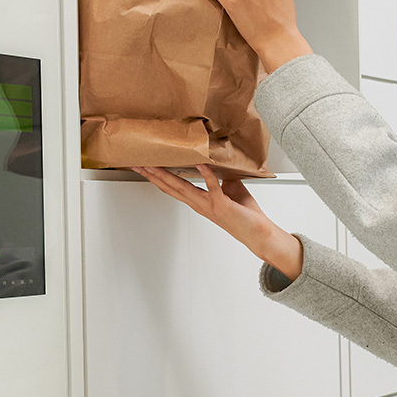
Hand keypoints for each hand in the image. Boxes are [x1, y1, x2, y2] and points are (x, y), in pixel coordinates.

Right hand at [132, 165, 303, 280]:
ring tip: (154, 165)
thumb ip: (221, 178)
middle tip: (138, 164)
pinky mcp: (223, 205)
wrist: (259, 233)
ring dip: (168, 176)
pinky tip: (200, 164)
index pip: (173, 187)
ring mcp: (209, 206)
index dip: (157, 177)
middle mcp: (200, 204)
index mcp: (199, 201)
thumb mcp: (230, 189)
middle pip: (170, 188)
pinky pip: (213, 187)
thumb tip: (217, 164)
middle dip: (153, 175)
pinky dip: (207, 175)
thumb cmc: (245, 213)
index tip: (145, 166)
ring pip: (183, 188)